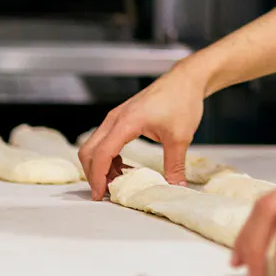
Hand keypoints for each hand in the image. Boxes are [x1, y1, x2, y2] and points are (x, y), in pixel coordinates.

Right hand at [78, 59, 209, 199]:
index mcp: (126, 122)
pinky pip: (105, 140)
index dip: (97, 177)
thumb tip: (176, 188)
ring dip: (100, 165)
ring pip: (94, 145)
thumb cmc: (183, 101)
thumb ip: (175, 166)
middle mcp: (116, 118)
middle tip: (106, 193)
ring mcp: (117, 117)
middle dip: (93, 173)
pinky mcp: (122, 117)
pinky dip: (108, 156)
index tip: (100, 195)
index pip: (101, 154)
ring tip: (118, 181)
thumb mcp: (180, 138)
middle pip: (89, 150)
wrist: (186, 79)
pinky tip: (124, 167)